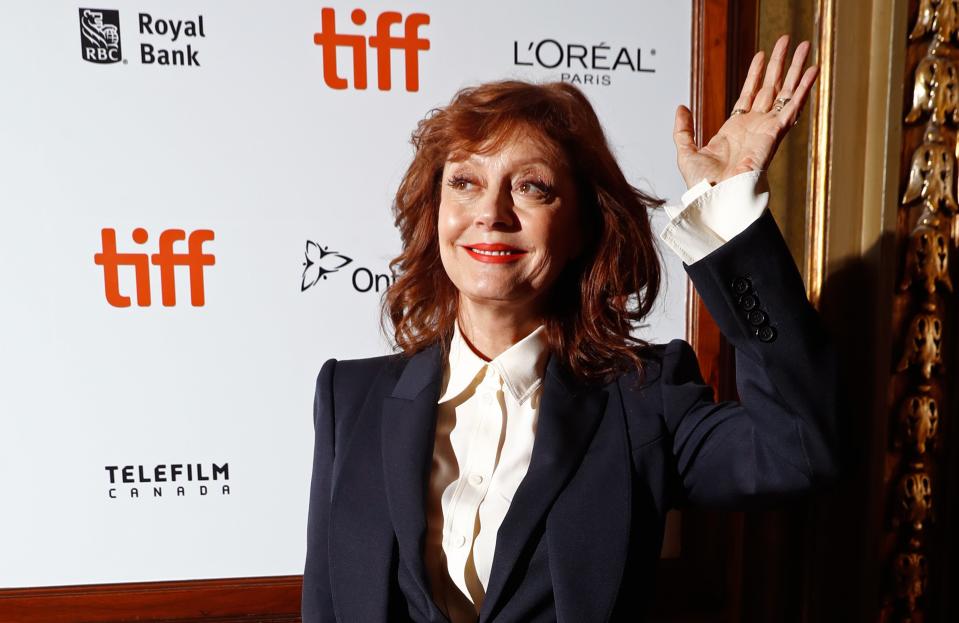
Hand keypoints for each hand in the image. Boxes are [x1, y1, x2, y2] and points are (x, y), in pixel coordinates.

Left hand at [672, 34, 819, 187]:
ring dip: (794, 69)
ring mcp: (766, 129)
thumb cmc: (702, 185)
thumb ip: (683, 129)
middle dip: (779, 64)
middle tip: (787, 41)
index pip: (748, 95)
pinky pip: (792, 106)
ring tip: (803, 47)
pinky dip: (803, 89)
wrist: (714, 197)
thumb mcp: (686, 151)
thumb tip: (681, 108)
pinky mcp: (774, 133)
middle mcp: (753, 127)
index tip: (761, 56)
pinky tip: (811, 71)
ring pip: (784, 92)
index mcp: (735, 130)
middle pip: (770, 88)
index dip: (755, 75)